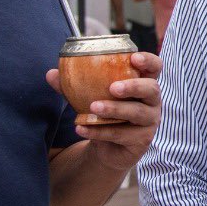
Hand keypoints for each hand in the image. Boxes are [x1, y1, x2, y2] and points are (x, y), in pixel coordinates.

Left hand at [44, 51, 162, 170]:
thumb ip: (73, 85)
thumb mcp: (89, 96)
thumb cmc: (103, 113)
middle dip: (133, 86)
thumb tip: (51, 74)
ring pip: (137, 113)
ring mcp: (149, 121)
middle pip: (152, 89)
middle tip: (112, 88)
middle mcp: (151, 101)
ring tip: (93, 107)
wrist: (106, 147)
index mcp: (143, 83)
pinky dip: (99, 131)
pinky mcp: (142, 140)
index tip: (133, 58)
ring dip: (114, 109)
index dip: (148, 61)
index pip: (155, 67)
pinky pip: (121, 134)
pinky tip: (81, 128)